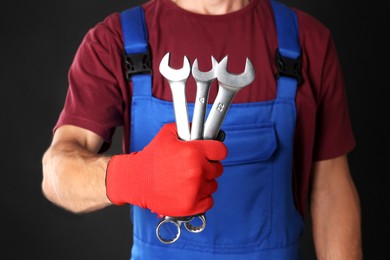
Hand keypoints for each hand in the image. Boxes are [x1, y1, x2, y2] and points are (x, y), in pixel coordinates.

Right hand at [105, 123, 226, 216]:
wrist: (136, 180)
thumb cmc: (151, 158)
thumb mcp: (167, 134)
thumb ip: (187, 127)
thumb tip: (201, 128)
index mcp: (193, 152)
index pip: (221, 151)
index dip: (216, 151)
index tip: (212, 153)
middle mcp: (196, 171)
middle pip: (218, 169)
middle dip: (208, 166)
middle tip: (195, 166)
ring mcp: (194, 190)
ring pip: (213, 185)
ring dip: (204, 182)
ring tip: (188, 179)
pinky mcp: (191, 206)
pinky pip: (209, 201)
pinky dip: (201, 197)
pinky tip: (190, 191)